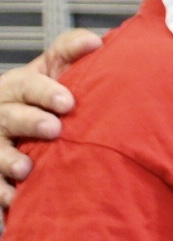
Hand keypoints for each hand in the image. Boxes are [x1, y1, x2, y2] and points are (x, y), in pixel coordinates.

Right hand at [0, 29, 98, 210]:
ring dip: (8, 159)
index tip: (68, 102)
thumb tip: (96, 42)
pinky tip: (14, 199)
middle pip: (10, 116)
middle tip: (54, 129)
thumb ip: (69, 53)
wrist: (11, 122)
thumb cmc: (41, 95)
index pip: (27, 84)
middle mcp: (1, 113)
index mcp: (18, 87)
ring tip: (25, 168)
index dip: (45, 91)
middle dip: (30, 122)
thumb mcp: (51, 70)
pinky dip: (1, 192)